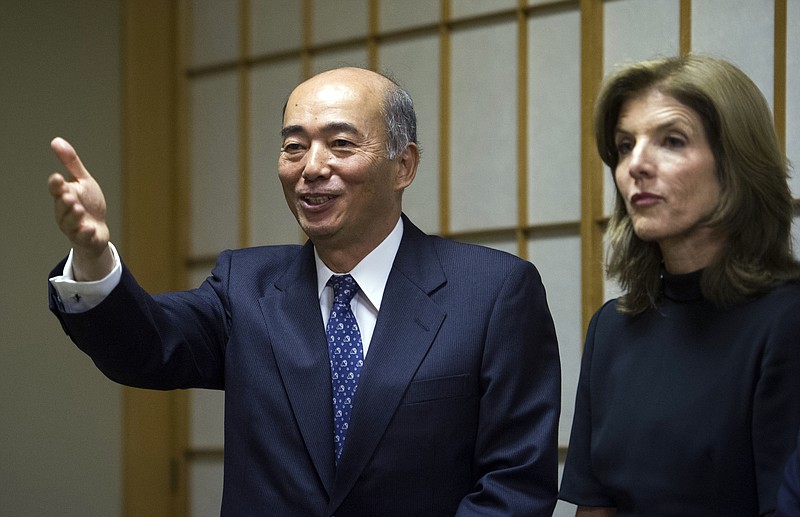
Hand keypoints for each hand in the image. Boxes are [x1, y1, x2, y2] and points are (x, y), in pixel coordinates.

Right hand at [48, 137, 113, 280]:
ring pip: (70, 223)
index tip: (57, 178)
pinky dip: (85, 233)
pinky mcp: (84, 238)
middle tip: (70, 197)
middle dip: (65, 202)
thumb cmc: (89, 203)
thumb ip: (71, 164)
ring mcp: (74, 227)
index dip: (56, 185)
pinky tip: (90, 228)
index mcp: (64, 195)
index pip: (56, 189)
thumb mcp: (83, 181)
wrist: (98, 229)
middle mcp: (65, 212)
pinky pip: (83, 237)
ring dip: (74, 216)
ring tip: (80, 209)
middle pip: (61, 206)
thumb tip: (56, 140)